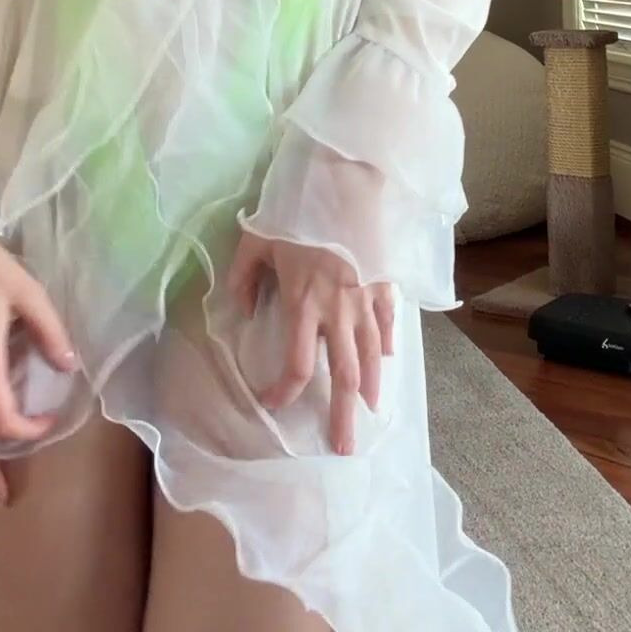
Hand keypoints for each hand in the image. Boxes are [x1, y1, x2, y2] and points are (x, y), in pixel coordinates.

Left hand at [221, 231, 396, 454]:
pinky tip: (389, 360)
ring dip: (373, 388)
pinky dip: (389, 343)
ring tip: (373, 413)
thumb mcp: (256, 241)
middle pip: (345, 375)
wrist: (348, 184)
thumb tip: (241, 312)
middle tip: (345, 447)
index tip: (273, 403)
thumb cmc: (298, 211)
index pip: (298, 366)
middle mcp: (339, 312)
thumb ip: (243, 280)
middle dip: (344, 416)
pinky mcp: (385, 283)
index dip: (285, 392)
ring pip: (373, 355)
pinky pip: (389, 321)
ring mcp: (367, 299)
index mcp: (304, 305)